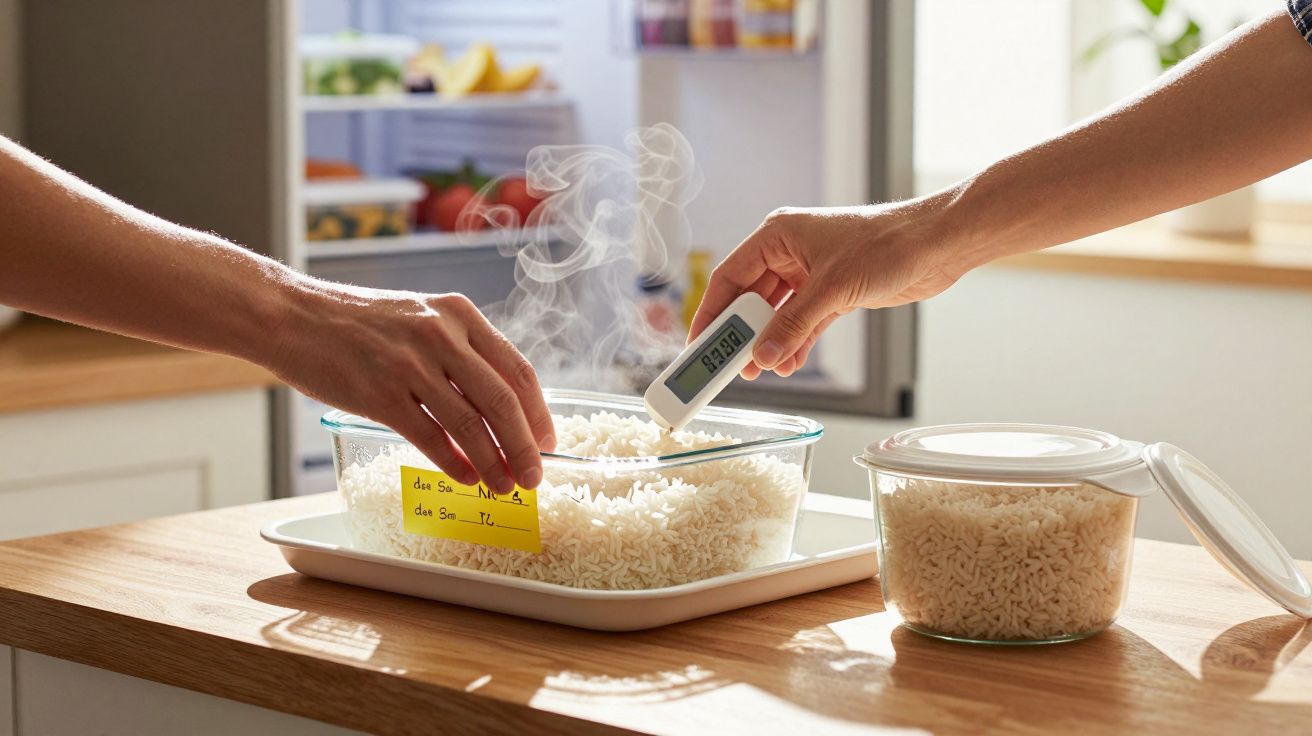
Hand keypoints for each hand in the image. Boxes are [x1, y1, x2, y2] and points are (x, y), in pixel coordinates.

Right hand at [268, 283, 554, 493]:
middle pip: (502, 401)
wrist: (293, 315)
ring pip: (470, 425)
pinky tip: (466, 478)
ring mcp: (410, 365)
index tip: (548, 442)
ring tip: (503, 487)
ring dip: (493, 463)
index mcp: (459, 315)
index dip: (539, 413)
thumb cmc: (358, 323)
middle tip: (534, 477)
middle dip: (525, 447)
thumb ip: (459, 353)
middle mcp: (441, 336)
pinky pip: (429, 437)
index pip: (517, 370)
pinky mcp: (379, 394)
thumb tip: (498, 408)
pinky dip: (453, 463)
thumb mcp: (421, 318)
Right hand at [689, 200, 964, 377]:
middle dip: (742, 335)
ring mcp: (811, 274)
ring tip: (763, 371)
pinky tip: (789, 364)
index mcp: (777, 236)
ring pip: (776, 315)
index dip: (711, 313)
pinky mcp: (833, 292)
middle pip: (750, 299)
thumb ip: (793, 326)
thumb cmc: (887, 244)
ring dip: (770, 343)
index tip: (698, 345)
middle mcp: (789, 253)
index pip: (729, 278)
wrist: (937, 244)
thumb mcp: (831, 290)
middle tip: (729, 367)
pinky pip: (802, 323)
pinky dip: (795, 343)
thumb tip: (763, 357)